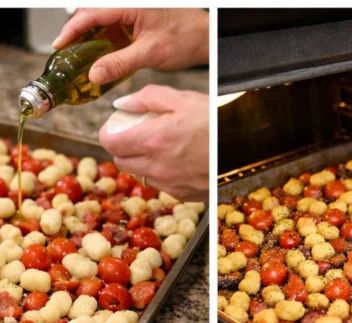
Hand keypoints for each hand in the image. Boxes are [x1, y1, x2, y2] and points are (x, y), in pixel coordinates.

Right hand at [53, 8, 208, 82]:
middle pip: (91, 14)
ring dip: (88, 39)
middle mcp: (127, 5)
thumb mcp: (148, 54)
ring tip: (78, 59)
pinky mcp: (134, 19)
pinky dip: (102, 41)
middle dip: (76, 33)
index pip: (91, 13)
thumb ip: (118, 64)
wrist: (202, 36)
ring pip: (100, 21)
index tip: (59, 45)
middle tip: (65, 54)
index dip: (71, 29)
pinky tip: (98, 57)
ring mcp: (130, 11)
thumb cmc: (184, 37)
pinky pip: (111, 28)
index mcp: (129, 5)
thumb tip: (94, 74)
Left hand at [99, 86, 207, 200]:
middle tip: (132, 134)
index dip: (107, 133)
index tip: (113, 127)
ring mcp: (169, 184)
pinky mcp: (181, 194)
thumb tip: (122, 104)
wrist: (244, 147)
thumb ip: (147, 99)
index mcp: (153, 139)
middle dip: (121, 147)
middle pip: (120, 161)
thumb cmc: (216, 122)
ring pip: (139, 175)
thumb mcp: (182, 99)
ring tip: (155, 146)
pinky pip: (159, 185)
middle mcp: (156, 166)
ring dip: (139, 161)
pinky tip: (173, 160)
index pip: (110, 143)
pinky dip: (158, 173)